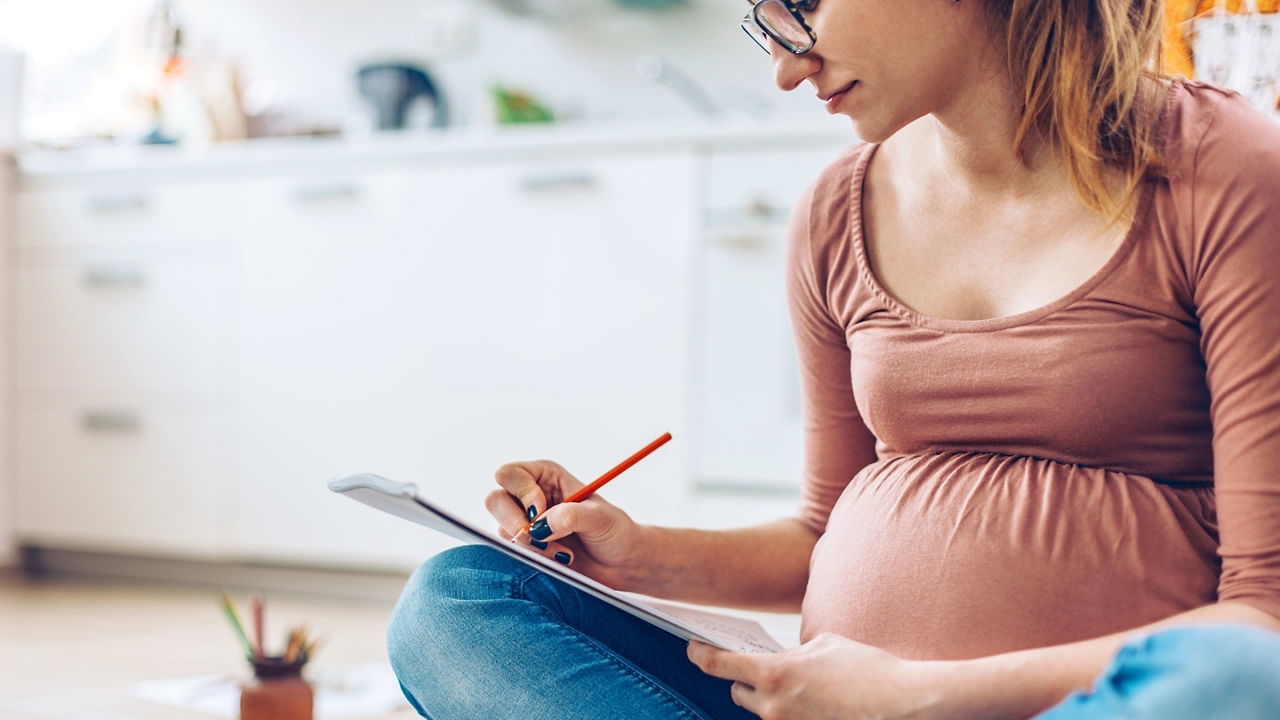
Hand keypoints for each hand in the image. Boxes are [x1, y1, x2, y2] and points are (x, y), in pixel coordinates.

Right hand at [485, 459, 649, 587]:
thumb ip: (571, 516)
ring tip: (562, 552)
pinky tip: (557, 560)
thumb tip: (540, 525)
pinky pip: (512, 552)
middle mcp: (530, 496)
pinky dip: (533, 558)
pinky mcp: (526, 548)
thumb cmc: (615, 531)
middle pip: (495, 500)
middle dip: (516, 522)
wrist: (621, 563)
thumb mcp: (599, 518)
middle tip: (540, 538)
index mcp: (546, 476)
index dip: (521, 492)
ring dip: (531, 545)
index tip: (541, 509)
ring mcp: (525, 523)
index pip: (510, 474)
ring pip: (502, 530)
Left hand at [687, 634, 943, 719]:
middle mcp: (773, 706)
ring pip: (761, 713)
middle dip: (746, 681)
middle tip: (760, 670)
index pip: (718, 664)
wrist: (904, 705)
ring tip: (795, 690)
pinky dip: (792, 714)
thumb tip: (784, 661)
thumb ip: (794, 653)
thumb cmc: (867, 669)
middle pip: (737, 693)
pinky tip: (812, 704)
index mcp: (774, 673)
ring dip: (770, 701)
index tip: (692, 649)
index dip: (700, 655)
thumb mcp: (825, 645)